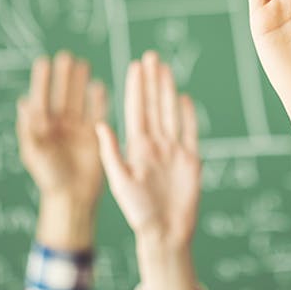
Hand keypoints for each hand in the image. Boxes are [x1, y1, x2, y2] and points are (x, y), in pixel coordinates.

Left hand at [17, 51, 106, 249]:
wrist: (72, 198)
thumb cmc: (49, 178)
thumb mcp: (34, 153)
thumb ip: (29, 128)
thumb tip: (23, 102)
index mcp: (42, 129)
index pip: (42, 99)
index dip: (42, 81)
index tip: (44, 62)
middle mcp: (60, 126)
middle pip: (62, 95)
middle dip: (64, 77)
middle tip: (66, 57)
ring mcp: (78, 130)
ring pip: (79, 101)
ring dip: (80, 84)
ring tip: (83, 64)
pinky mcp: (94, 137)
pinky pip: (97, 113)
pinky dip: (99, 100)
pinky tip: (99, 86)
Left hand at [96, 51, 200, 289]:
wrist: (166, 233)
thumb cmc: (139, 213)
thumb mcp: (120, 182)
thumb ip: (111, 153)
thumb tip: (99, 125)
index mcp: (136, 148)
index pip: (136, 110)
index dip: (135, 87)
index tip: (134, 65)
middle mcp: (155, 145)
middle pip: (153, 105)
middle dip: (151, 80)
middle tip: (150, 56)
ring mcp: (173, 150)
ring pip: (170, 112)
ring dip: (167, 90)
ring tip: (165, 68)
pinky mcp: (190, 160)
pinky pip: (189, 131)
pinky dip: (187, 114)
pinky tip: (183, 97)